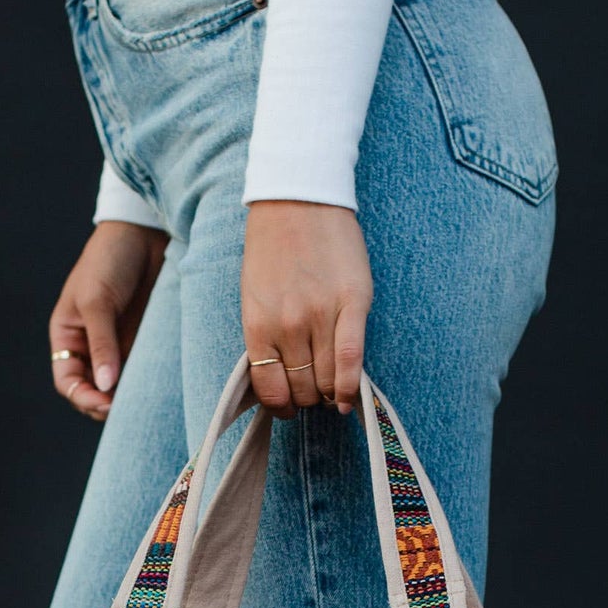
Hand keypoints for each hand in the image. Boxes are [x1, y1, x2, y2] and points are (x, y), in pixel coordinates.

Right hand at [49, 221, 168, 421]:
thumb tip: (106, 387)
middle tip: (125, 409)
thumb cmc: (110, 260)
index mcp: (69, 335)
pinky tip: (158, 389)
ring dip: (128, 398)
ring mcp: (120, 345)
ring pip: (120, 387)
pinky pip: (144, 371)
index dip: (82, 396)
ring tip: (142, 404)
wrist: (145, 232)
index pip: (68, 380)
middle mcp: (92, 346)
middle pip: (93, 390)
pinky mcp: (145, 341)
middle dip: (104, 404)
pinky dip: (147, 383)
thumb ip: (102, 344)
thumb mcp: (98, 300)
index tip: (104, 402)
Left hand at [241, 201, 371, 418]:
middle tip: (312, 392)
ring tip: (330, 389)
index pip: (270, 388)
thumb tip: (279, 378)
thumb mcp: (254, 296)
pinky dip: (349, 386)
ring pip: (326, 380)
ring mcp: (321, 314)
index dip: (281, 406)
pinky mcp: (353, 302)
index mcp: (258, 323)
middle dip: (307, 398)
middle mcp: (288, 324)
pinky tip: (347, 398)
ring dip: (328, 393)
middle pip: (302, 388)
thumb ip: (266, 336)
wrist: (299, 199)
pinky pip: (352, 359)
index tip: (288, 407)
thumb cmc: (273, 249)